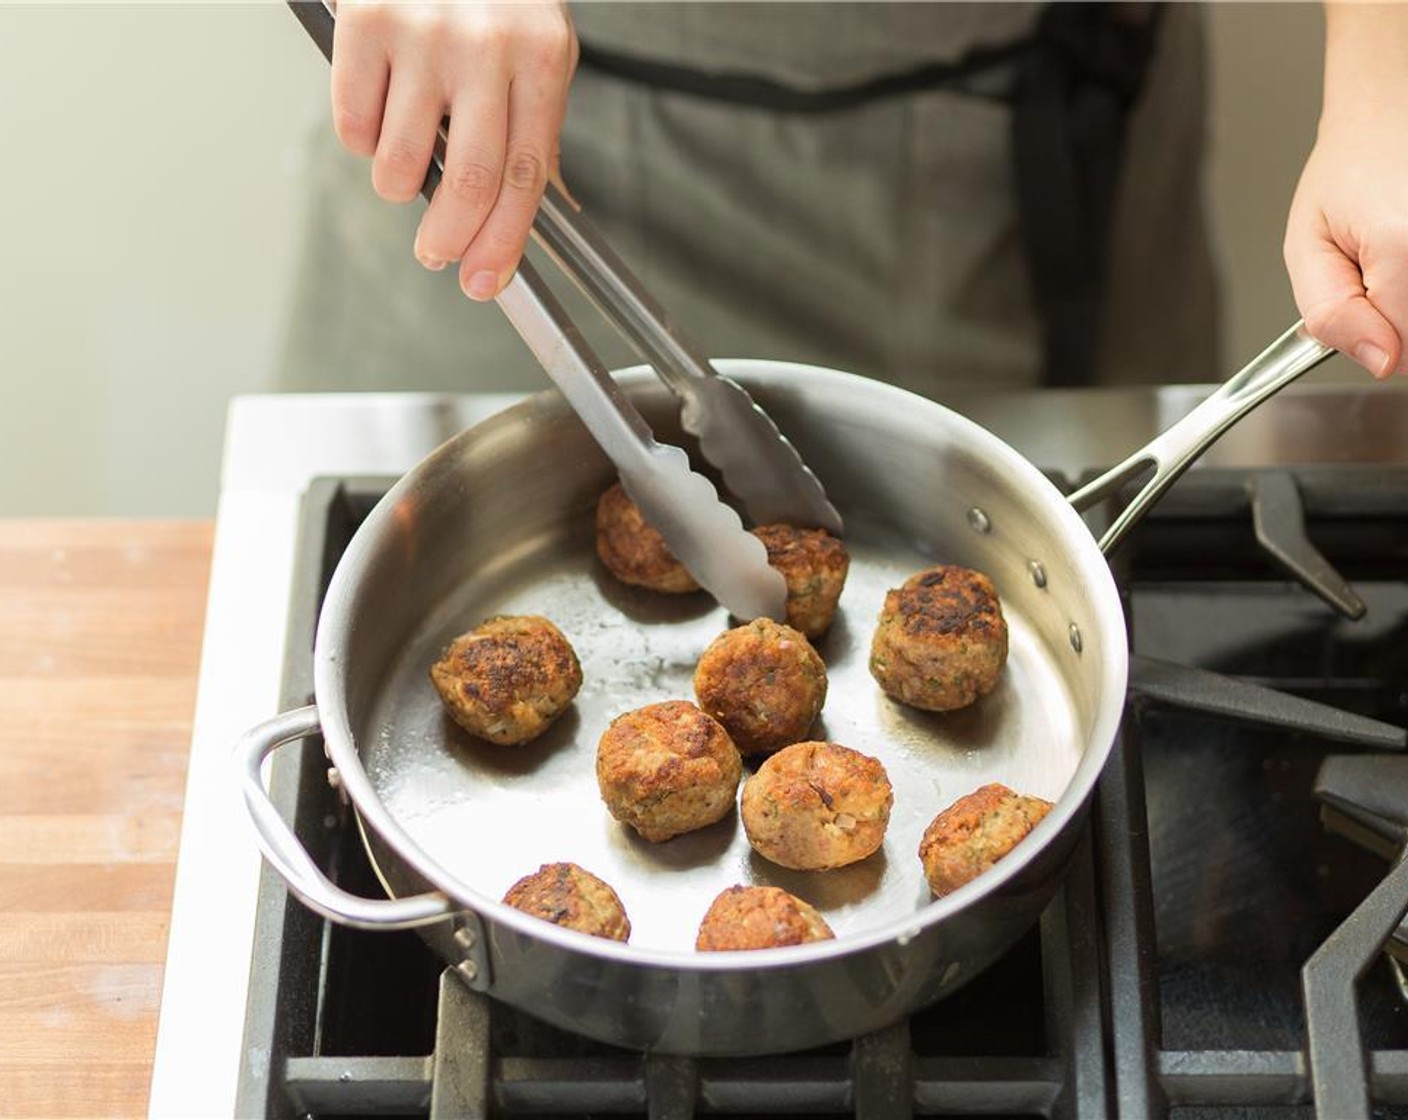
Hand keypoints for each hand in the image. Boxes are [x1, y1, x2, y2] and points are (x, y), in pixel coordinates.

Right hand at [331, 1, 576, 300]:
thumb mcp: (538, 49)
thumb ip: (533, 128)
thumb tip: (518, 217)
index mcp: (541, 58)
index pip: (525, 177)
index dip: (502, 242)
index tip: (485, 279)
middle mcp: (485, 45)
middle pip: (469, 183)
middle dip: (449, 239)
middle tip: (436, 251)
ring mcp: (423, 31)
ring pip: (402, 165)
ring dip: (400, 186)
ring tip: (408, 160)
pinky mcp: (365, 20)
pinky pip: (354, 126)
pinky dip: (363, 139)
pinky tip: (382, 109)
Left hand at [1284, 4, 1407, 378]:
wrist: (1390, 112)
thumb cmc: (1348, 172)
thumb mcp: (1308, 247)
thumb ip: (1333, 313)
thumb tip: (1380, 363)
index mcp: (1404, 243)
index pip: (1403, 350)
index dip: (1377, 343)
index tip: (1362, 306)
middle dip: (1401, 324)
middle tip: (1380, 273)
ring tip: (1399, 256)